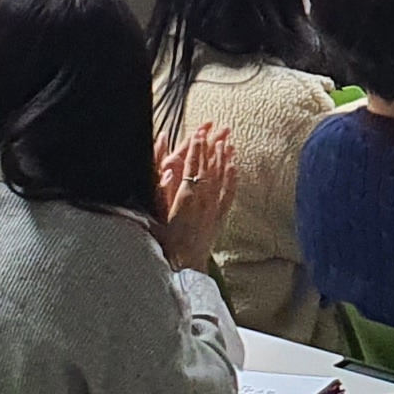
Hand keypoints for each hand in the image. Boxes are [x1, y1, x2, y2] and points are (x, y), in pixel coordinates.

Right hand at [152, 120, 235, 273]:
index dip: (195, 149)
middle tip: (218, 130)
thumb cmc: (167, 240)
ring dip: (224, 158)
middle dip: (213, 148)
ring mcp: (213, 207)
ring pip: (221, 177)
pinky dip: (232, 178)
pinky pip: (229, 193)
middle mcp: (202, 199)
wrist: (185, 263)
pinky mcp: (220, 215)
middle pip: (209, 167)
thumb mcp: (158, 215)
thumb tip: (167, 172)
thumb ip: (162, 191)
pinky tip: (235, 167)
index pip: (191, 166)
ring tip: (228, 142)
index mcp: (185, 196)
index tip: (198, 134)